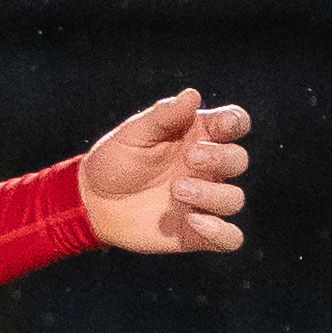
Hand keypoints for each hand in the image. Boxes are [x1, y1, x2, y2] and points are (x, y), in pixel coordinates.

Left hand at [80, 87, 251, 253]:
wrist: (93, 202)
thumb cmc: (116, 160)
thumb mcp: (134, 133)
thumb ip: (164, 116)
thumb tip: (193, 95)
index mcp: (198, 137)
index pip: (234, 124)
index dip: (236, 122)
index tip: (222, 124)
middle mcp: (208, 169)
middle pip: (238, 160)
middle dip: (221, 158)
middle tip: (191, 157)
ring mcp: (205, 201)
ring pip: (234, 199)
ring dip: (212, 194)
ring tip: (177, 190)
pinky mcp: (198, 233)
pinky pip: (229, 238)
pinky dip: (221, 232)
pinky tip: (193, 221)